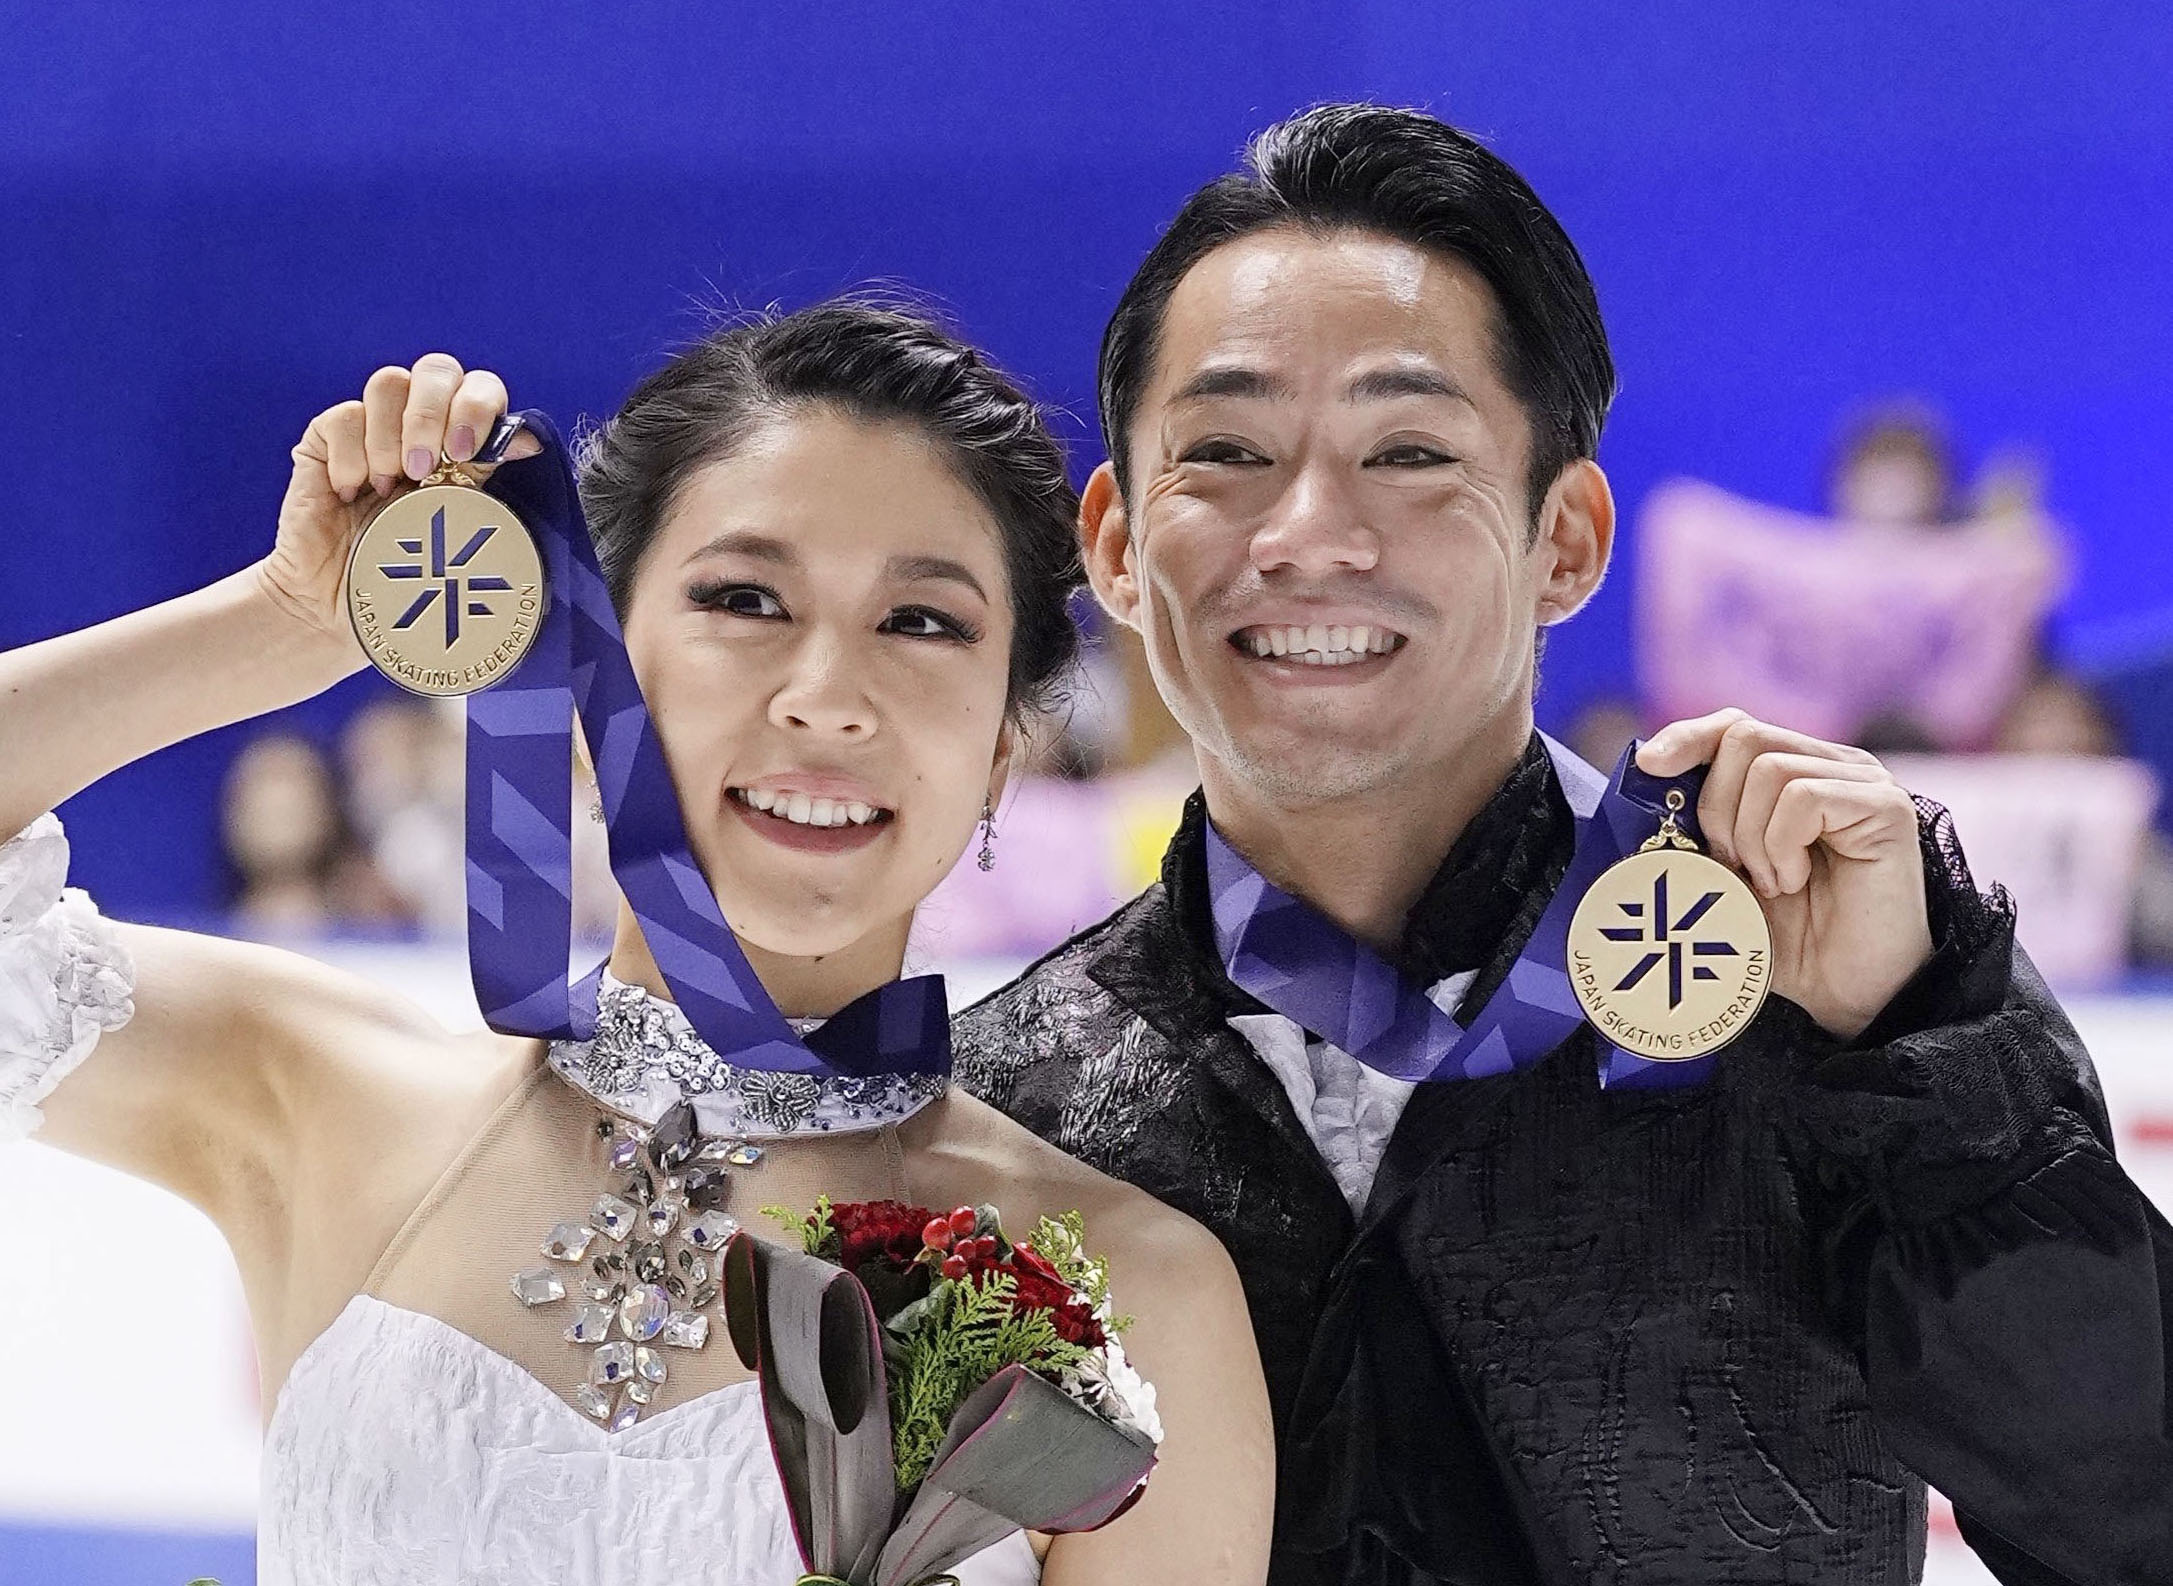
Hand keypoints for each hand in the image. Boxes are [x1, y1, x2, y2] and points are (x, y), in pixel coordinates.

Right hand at [257, 352, 543, 648]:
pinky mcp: (327, 439)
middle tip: (423, 467)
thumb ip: (485, 478)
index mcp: (461, 443)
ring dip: (391, 437)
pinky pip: (342, 417)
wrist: (341, 605)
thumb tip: (527, 439)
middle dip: (433, 413)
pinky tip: (353, 492)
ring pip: (389, 383)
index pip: (479, 389)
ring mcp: (373, 428)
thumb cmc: (409, 574)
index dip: (478, 406)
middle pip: (437, 369)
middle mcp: (420, 427)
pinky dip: (351, 457)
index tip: (467, 453)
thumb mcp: (458, 525)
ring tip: (388, 487)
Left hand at [1637, 709, 1932, 1040]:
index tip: (1649, 765)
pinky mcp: (1885, 807)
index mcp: (1796, 773)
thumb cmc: (1785, 939)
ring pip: (1768, 768)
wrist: (1843, 995)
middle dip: (1715, 807)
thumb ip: (1693, 828)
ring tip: (1771, 882)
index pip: (1734, 725)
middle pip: (1743, 737)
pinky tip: (1794, 880)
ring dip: (1749, 835)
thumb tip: (1646, 781)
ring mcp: (1864, 782)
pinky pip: (1803, 796)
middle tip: (1732, 865)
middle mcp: (1834, 767)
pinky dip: (1781, 844)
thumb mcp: (1721, 875)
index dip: (1687, 737)